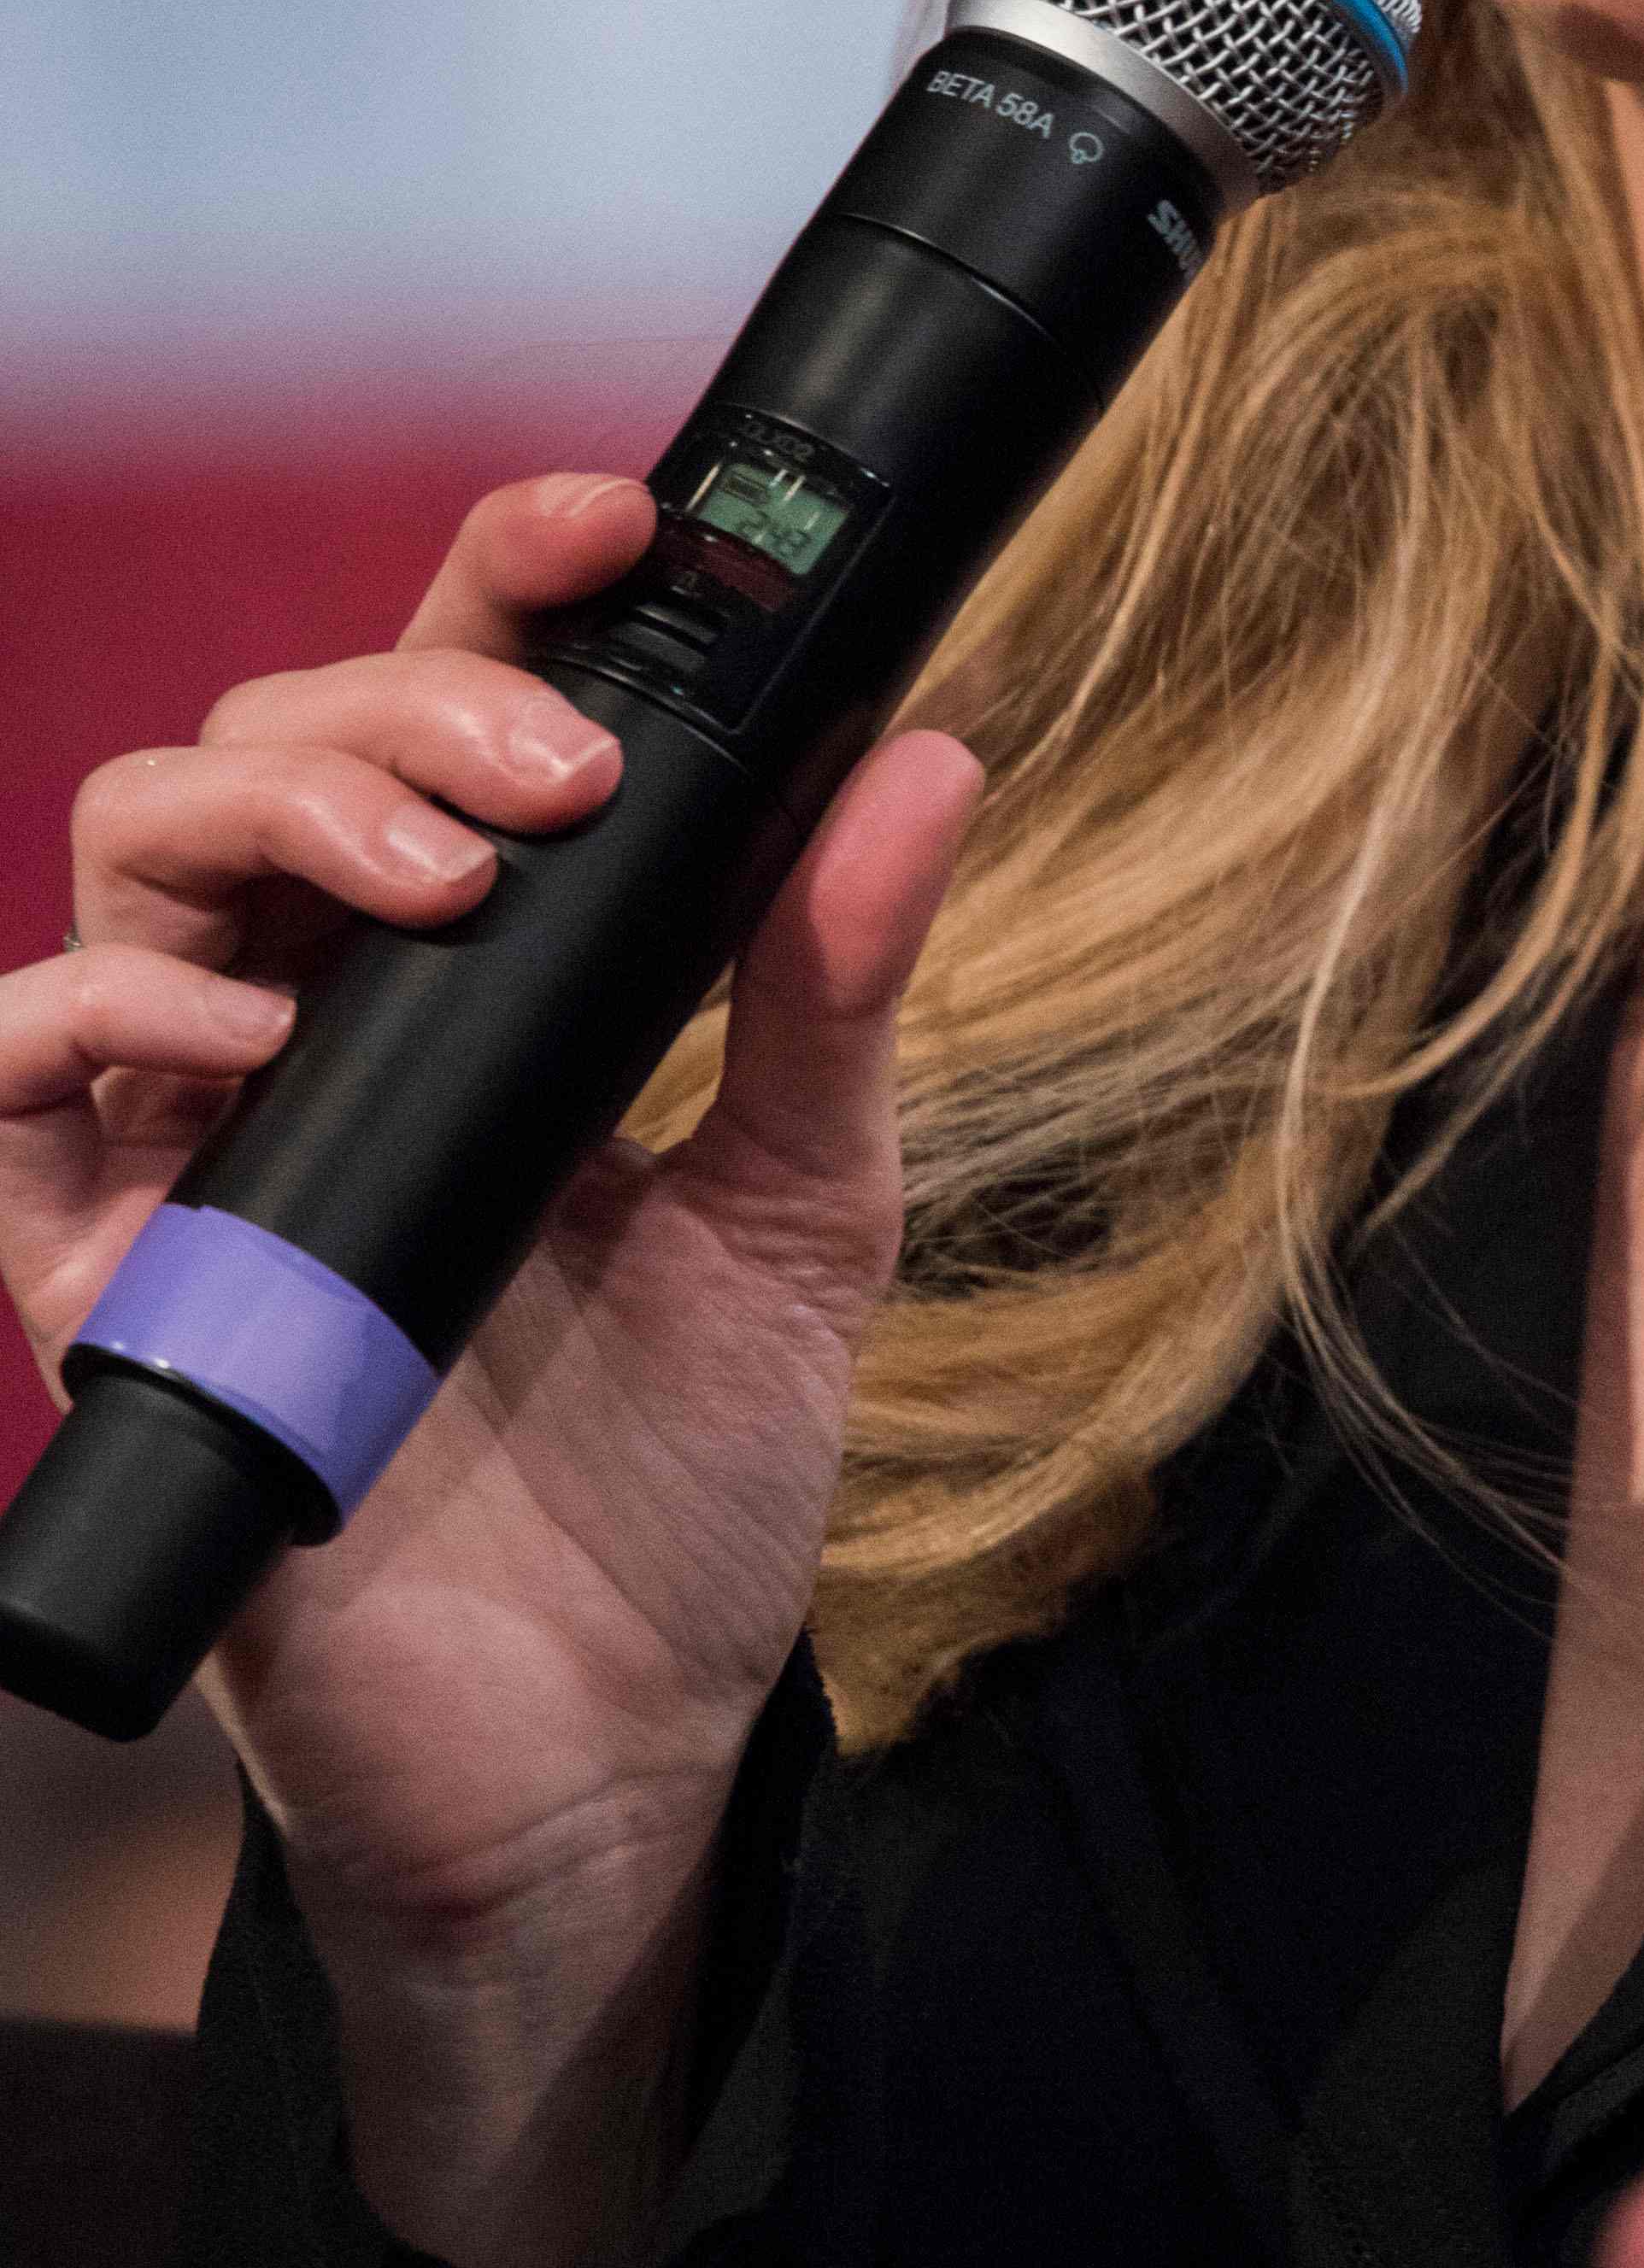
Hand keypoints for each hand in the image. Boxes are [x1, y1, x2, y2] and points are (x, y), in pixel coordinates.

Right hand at [0, 471, 977, 2257]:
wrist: (604, 1755)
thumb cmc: (684, 1486)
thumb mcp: (807, 1214)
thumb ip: (835, 990)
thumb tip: (928, 751)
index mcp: (481, 981)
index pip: (445, 714)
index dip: (499, 585)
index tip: (619, 513)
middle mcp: (321, 1024)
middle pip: (271, 741)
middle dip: (407, 701)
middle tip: (558, 772)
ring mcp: (199, 1138)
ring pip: (133, 852)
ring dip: (278, 813)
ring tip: (441, 875)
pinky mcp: (111, 1274)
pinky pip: (18, 1075)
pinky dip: (103, 1004)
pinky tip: (238, 1017)